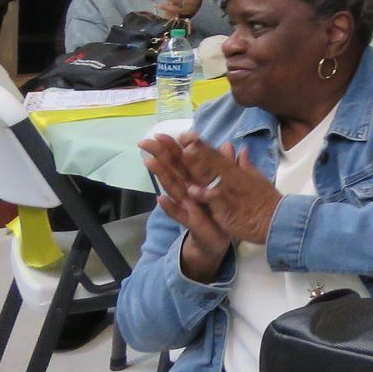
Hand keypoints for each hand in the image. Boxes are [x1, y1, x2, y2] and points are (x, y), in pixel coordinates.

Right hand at [140, 131, 232, 279]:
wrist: (219, 238)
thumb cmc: (217, 209)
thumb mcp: (224, 185)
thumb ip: (224, 165)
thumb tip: (227, 145)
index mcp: (196, 180)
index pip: (183, 160)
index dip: (173, 147)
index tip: (160, 134)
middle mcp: (187, 190)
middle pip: (173, 170)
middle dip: (160, 156)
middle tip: (145, 142)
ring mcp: (187, 205)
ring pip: (173, 188)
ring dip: (161, 176)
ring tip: (149, 162)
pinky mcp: (191, 221)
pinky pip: (179, 214)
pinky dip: (170, 207)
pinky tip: (160, 199)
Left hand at [180, 137, 282, 246]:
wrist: (274, 220)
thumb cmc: (265, 201)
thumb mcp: (257, 179)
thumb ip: (246, 165)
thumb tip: (242, 150)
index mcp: (236, 171)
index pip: (216, 155)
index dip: (201, 145)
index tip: (187, 135)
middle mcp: (230, 178)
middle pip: (210, 162)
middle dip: (195, 150)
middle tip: (182, 138)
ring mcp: (228, 192)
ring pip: (210, 177)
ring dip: (197, 166)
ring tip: (184, 154)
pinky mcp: (227, 209)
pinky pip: (214, 200)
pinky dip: (203, 195)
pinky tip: (191, 191)